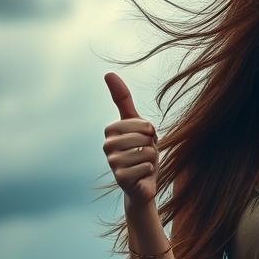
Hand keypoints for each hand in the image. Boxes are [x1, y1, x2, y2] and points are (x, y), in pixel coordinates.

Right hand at [103, 72, 157, 205]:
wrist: (142, 184)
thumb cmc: (141, 152)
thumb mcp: (137, 125)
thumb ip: (123, 100)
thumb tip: (108, 73)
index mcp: (110, 130)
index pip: (142, 124)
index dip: (150, 132)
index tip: (144, 139)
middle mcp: (107, 145)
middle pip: (143, 137)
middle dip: (151, 146)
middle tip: (144, 154)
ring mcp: (112, 162)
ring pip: (146, 152)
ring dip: (151, 160)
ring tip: (143, 165)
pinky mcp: (119, 178)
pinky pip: (146, 167)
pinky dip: (149, 171)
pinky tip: (142, 175)